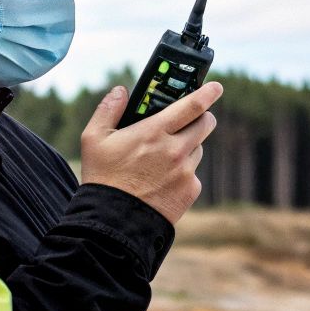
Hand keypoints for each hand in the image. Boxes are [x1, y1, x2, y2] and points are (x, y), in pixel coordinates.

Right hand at [80, 81, 223, 223]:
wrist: (114, 223)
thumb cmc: (103, 179)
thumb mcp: (93, 139)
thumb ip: (109, 109)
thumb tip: (121, 91)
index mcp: (154, 132)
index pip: (192, 105)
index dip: (208, 93)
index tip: (216, 87)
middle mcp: (175, 150)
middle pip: (205, 124)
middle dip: (202, 117)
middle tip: (190, 119)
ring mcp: (186, 172)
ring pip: (197, 149)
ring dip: (187, 146)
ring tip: (162, 158)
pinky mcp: (190, 191)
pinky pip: (193, 174)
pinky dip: (182, 172)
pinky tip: (162, 180)